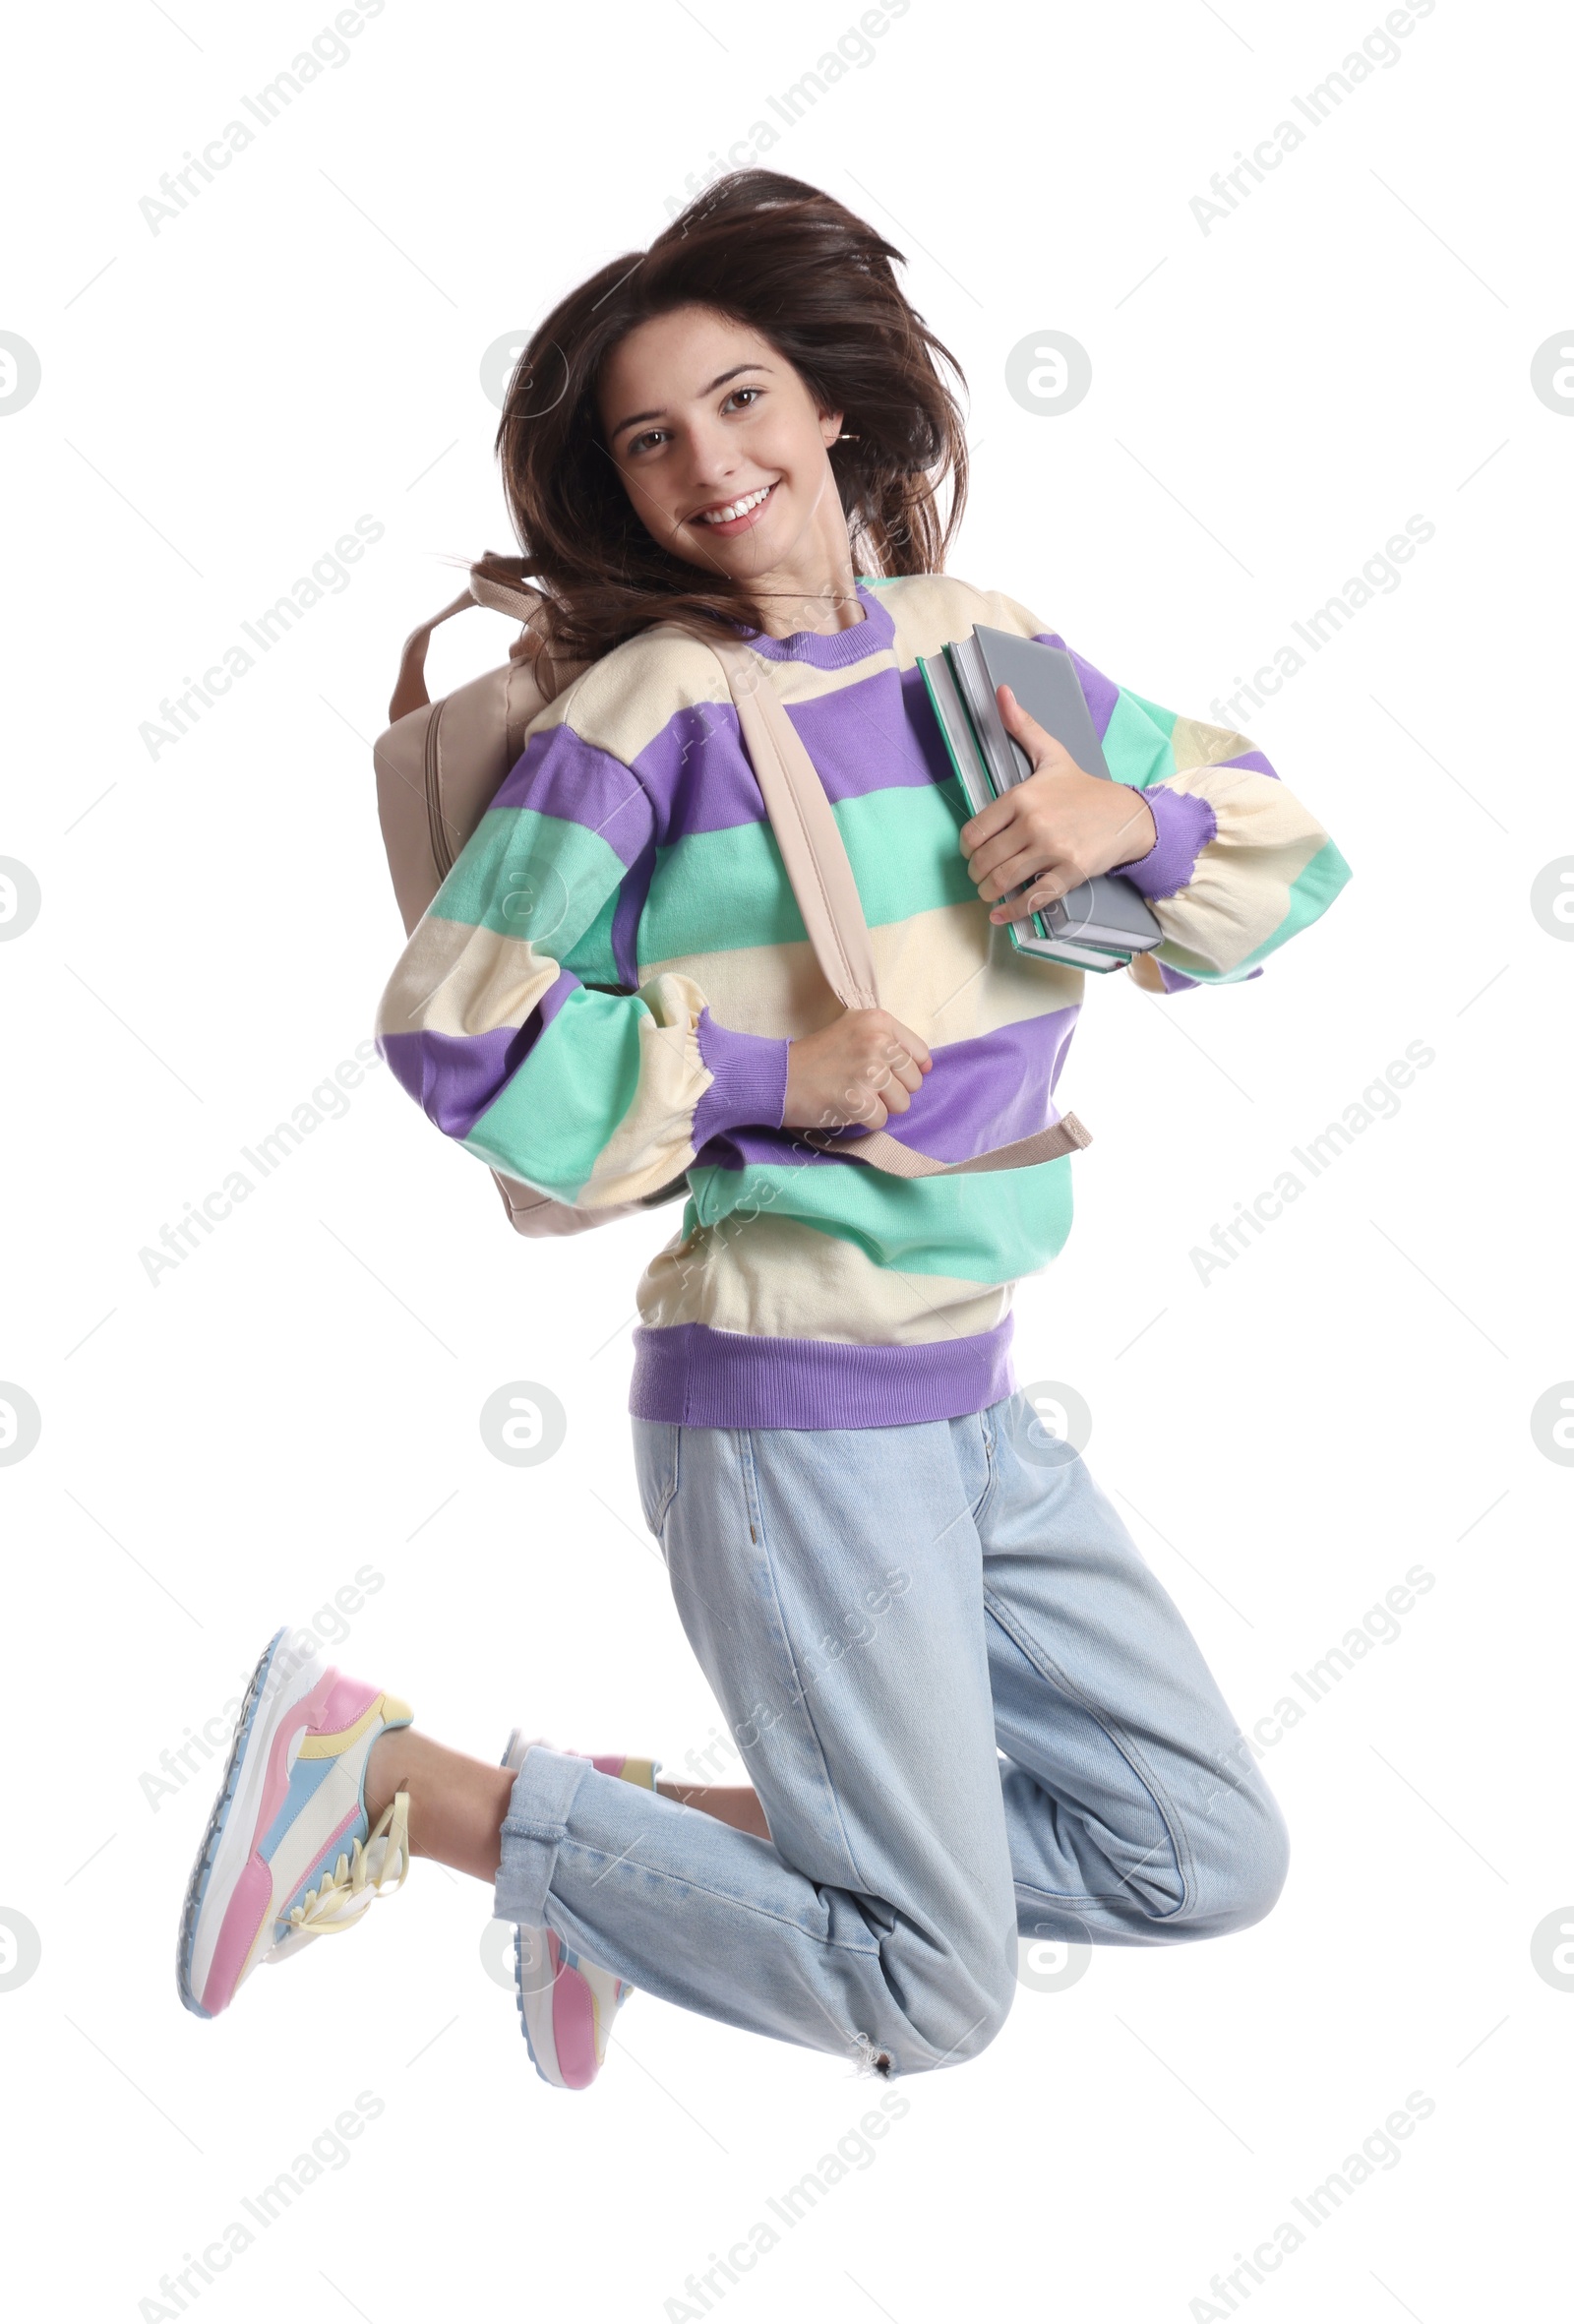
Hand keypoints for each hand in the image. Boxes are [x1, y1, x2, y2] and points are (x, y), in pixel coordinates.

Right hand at [783, 1008, 931, 1131]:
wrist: (778, 1077)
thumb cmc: (815, 1058)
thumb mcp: (852, 1030)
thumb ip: (889, 1042)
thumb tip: (927, 1066)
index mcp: (878, 1020)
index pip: (919, 1053)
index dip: (905, 1070)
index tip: (884, 1073)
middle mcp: (877, 1041)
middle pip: (913, 1081)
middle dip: (892, 1090)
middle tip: (861, 1084)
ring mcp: (868, 1070)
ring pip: (902, 1104)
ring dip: (880, 1107)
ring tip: (853, 1094)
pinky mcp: (859, 1098)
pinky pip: (881, 1120)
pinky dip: (864, 1120)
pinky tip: (844, 1105)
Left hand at [959, 683, 1157, 922]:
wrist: (1127, 814)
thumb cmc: (1083, 788)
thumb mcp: (1051, 754)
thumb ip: (1022, 727)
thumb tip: (1000, 692)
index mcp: (1022, 797)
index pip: (975, 831)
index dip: (967, 847)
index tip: (971, 852)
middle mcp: (1033, 823)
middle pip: (985, 859)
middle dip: (976, 872)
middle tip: (978, 875)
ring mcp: (1052, 850)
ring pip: (1003, 880)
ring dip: (988, 892)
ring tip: (988, 892)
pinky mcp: (1069, 872)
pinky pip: (1033, 898)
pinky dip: (1012, 911)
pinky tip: (1000, 914)